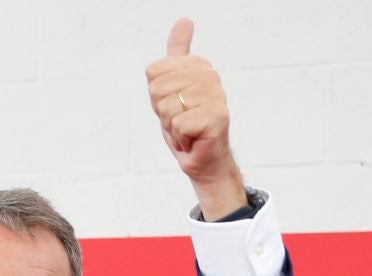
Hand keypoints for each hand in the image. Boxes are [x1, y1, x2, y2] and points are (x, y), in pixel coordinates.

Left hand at [145, 18, 245, 218]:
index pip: (153, 73)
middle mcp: (210, 76)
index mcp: (198, 66)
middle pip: (157, 89)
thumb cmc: (188, 126)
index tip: (174, 106)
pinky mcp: (217, 118)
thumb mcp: (173, 87)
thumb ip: (177, 54)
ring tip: (188, 130)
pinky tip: (194, 139)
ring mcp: (216, 97)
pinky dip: (181, 138)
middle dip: (163, 112)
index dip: (157, 96)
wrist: (204, 159)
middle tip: (181, 121)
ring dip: (172, 127)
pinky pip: (178, 125)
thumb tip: (185, 20)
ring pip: (167, 107)